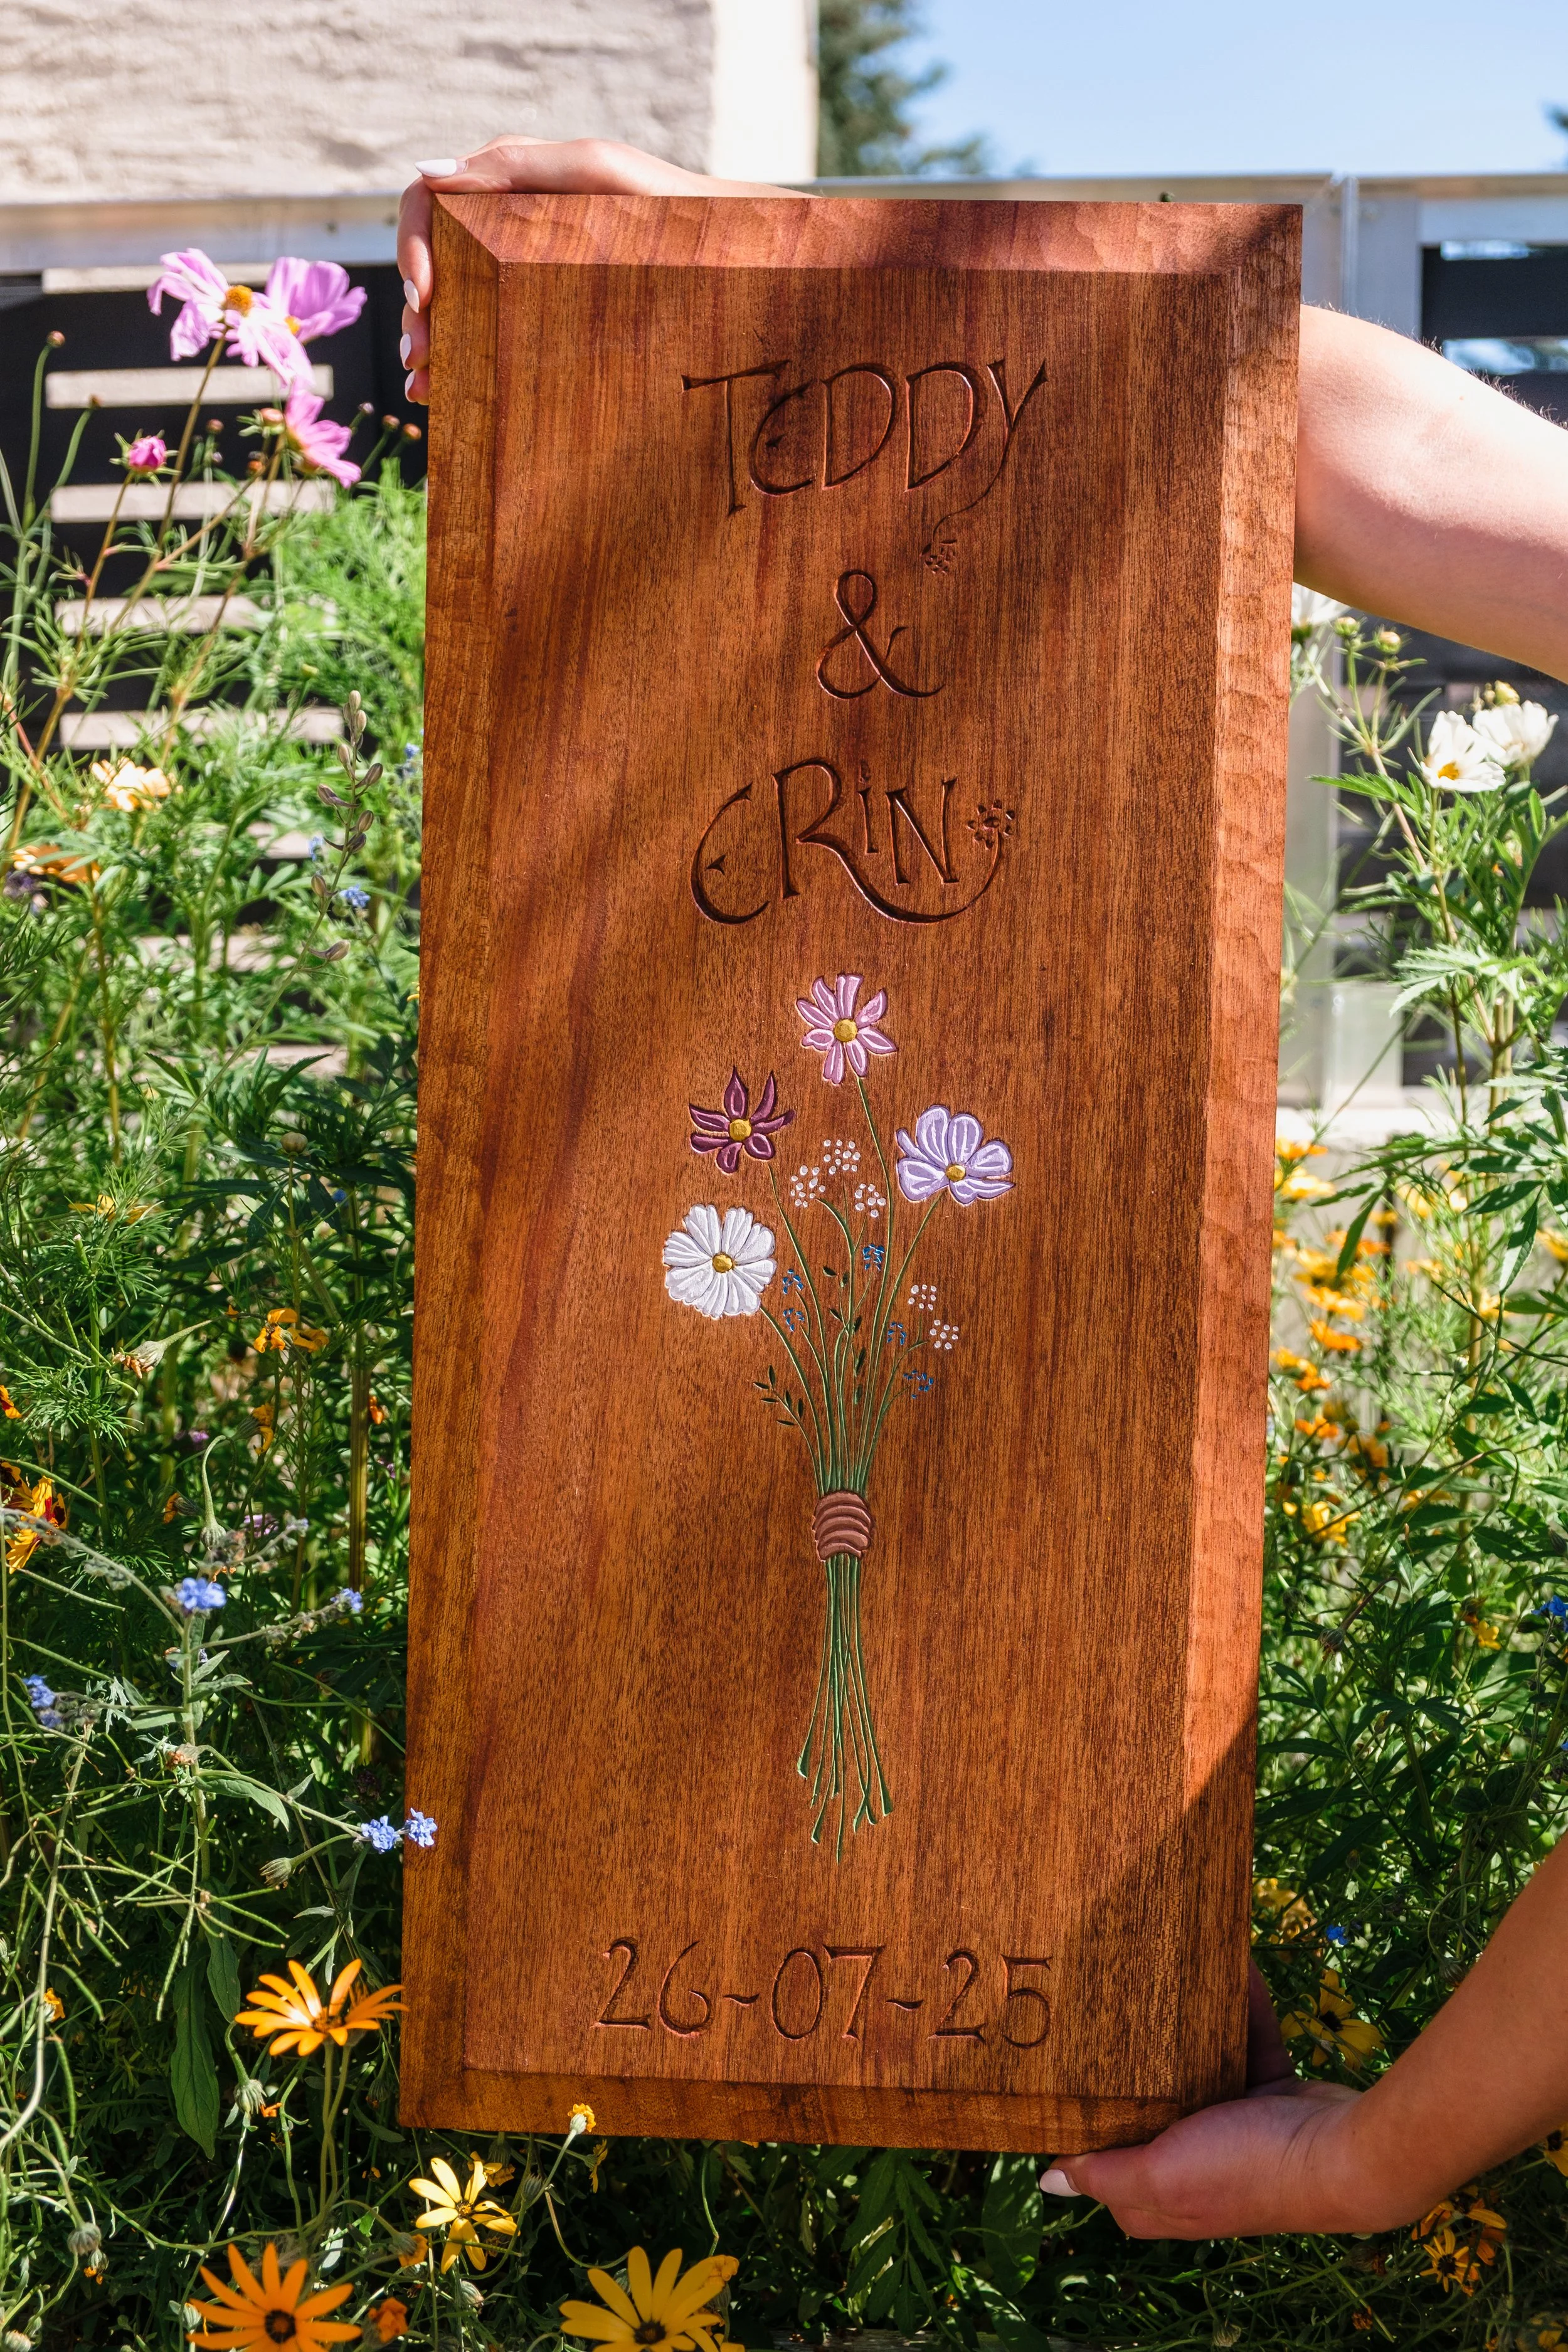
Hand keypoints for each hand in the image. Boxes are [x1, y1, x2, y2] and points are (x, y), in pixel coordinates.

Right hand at [396, 137, 789, 402]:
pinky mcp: (542, 317)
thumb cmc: (672, 208)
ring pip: (450, 306)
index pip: (430, 203)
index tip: (425, 296)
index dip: (413, 246)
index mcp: (510, 189)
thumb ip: (519, 165)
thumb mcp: (599, 173)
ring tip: (426, 385)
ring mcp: (522, 277)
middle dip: (417, 310)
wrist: (732, 257)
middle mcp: (506, 231)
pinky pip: (483, 337)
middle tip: (419, 356)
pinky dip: (455, 365)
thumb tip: (429, 173)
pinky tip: (440, 398)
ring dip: (428, 343)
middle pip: (432, 263)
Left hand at [1042, 1965, 1363, 2238]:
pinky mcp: (1268, 2090)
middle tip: (1103, 1996)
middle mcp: (1192, 2160)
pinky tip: (1226, 1960)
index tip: (1057, 2059)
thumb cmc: (1246, 2172)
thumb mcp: (1161, 2176)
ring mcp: (1232, 2124)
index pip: (1103, 2156)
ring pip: (1195, 2061)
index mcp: (1159, 2192)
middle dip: (1131, 2055)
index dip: (1081, 2116)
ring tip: (1159, 1966)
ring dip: (1186, 2019)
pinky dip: (1239, 2003)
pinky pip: (1244, 2036)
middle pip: (1146, 2100)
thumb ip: (1106, 2175)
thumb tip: (1048, 2181)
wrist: (1346, 2153)